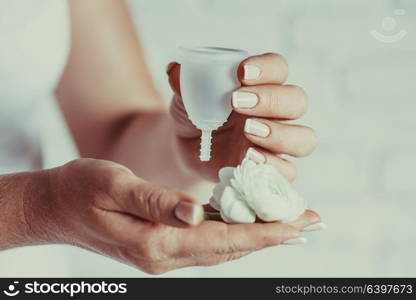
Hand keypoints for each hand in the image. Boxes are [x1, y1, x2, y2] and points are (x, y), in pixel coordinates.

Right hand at [25, 158, 319, 273]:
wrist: (56, 206)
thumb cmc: (81, 189)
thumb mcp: (115, 185)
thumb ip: (156, 201)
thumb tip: (197, 212)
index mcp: (155, 242)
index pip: (223, 239)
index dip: (264, 232)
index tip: (299, 224)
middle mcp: (164, 255)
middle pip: (230, 248)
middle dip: (272, 235)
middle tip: (309, 222)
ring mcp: (163, 254)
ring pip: (222, 247)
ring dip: (258, 236)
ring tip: (290, 224)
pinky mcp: (161, 245)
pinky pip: (207, 242)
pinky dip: (235, 233)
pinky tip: (249, 223)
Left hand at [168, 53, 316, 181]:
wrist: (191, 148)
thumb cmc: (196, 114)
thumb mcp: (186, 97)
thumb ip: (185, 84)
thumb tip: (175, 70)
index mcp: (260, 85)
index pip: (278, 68)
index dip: (266, 68)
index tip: (240, 72)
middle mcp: (276, 112)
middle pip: (297, 100)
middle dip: (271, 100)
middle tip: (237, 102)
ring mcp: (277, 143)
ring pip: (303, 138)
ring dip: (279, 134)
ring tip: (248, 132)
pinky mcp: (271, 169)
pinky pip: (288, 171)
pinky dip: (273, 167)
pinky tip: (249, 160)